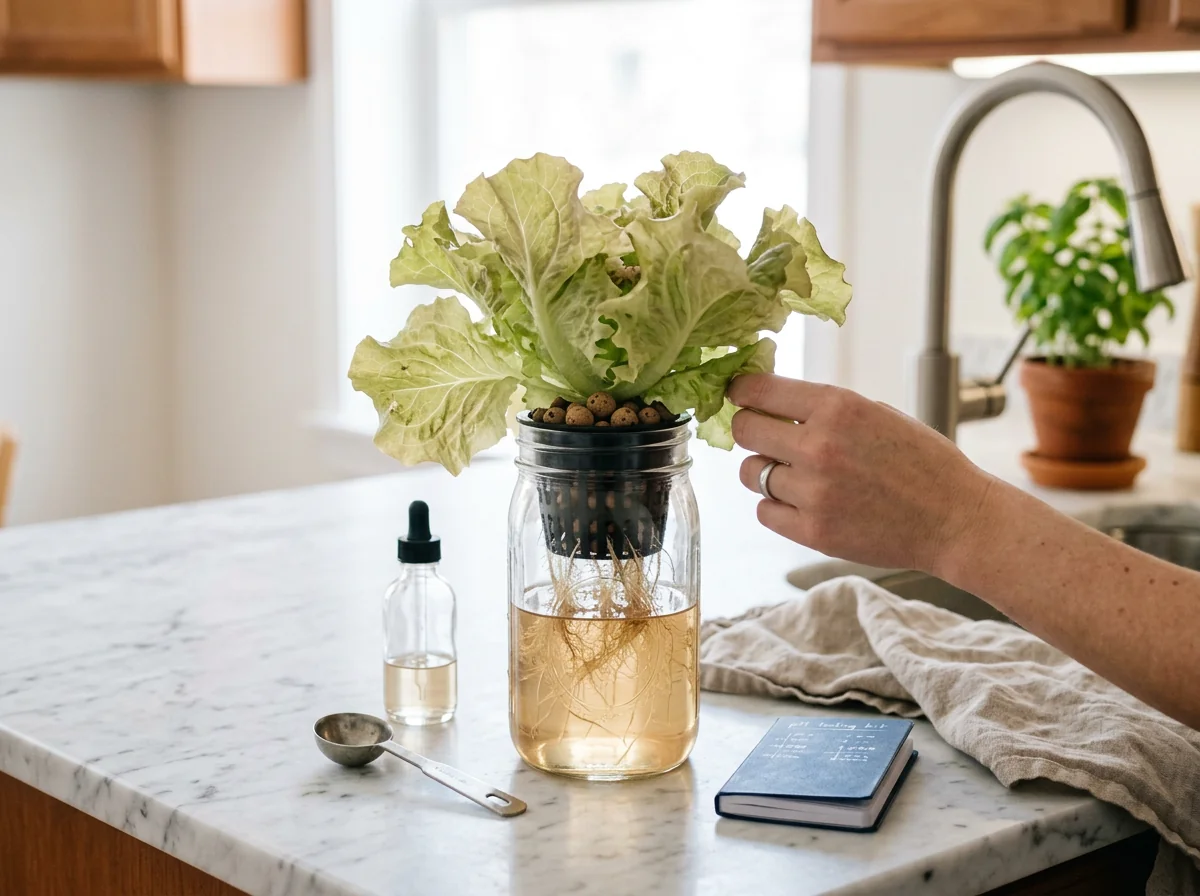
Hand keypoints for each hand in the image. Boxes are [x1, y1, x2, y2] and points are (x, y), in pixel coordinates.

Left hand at [728, 374, 995, 572]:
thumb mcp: (876, 413)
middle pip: (744, 430)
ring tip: (795, 473)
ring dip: (764, 471)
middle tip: (766, 436)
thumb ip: (824, 408)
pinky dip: (776, 506)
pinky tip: (804, 501)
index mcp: (837, 407)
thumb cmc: (922, 463)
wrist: (956, 519)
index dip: (741, 392)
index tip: (738, 395)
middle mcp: (819, 447)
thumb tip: (772, 401)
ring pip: (750, 473)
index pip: (757, 391)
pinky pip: (764, 511)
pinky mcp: (813, 532)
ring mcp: (813, 492)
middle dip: (751, 430)